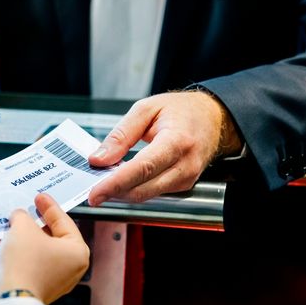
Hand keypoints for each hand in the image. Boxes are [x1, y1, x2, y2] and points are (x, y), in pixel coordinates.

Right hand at [0, 193, 89, 304]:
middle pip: (50, 236)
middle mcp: (68, 268)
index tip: (40, 197)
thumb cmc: (24, 266)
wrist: (8, 298)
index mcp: (77, 252)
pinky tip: (2, 242)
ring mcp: (51, 280)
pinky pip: (26, 263)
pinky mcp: (34, 287)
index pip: (64, 221)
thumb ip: (23, 216)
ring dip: (20, 237)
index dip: (49, 206)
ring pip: (36, 250)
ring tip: (9, 225)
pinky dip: (15, 252)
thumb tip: (19, 217)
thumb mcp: (23, 227)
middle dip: (33, 223)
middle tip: (24, 210)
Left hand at [87, 91, 241, 204]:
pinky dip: (135, 189)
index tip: (95, 193)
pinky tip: (124, 180)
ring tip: (105, 181)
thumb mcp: (146, 109)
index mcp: (177, 141)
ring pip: (147, 195)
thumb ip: (121, 135)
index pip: (142, 169)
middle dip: (114, 192)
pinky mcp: (184, 186)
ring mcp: (187, 179)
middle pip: (143, 189)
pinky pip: (153, 193)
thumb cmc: (183, 111)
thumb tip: (99, 159)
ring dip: (123, 192)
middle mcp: (185, 164)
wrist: (213, 118)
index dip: (115, 184)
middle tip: (91, 189)